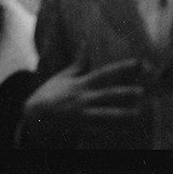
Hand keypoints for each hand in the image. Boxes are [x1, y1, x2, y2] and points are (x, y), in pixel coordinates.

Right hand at [23, 54, 145, 134]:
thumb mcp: (63, 76)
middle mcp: (83, 99)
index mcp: (82, 84)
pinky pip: (94, 133)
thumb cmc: (49, 94)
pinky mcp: (77, 131)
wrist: (30, 118)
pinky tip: (121, 133)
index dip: (123, 67)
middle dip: (124, 94)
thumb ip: (79, 62)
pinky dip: (107, 133)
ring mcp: (80, 117)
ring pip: (104, 116)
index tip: (139, 62)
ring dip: (121, 116)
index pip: (106, 73)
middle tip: (142, 92)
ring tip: (136, 114)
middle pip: (107, 96)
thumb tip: (87, 40)